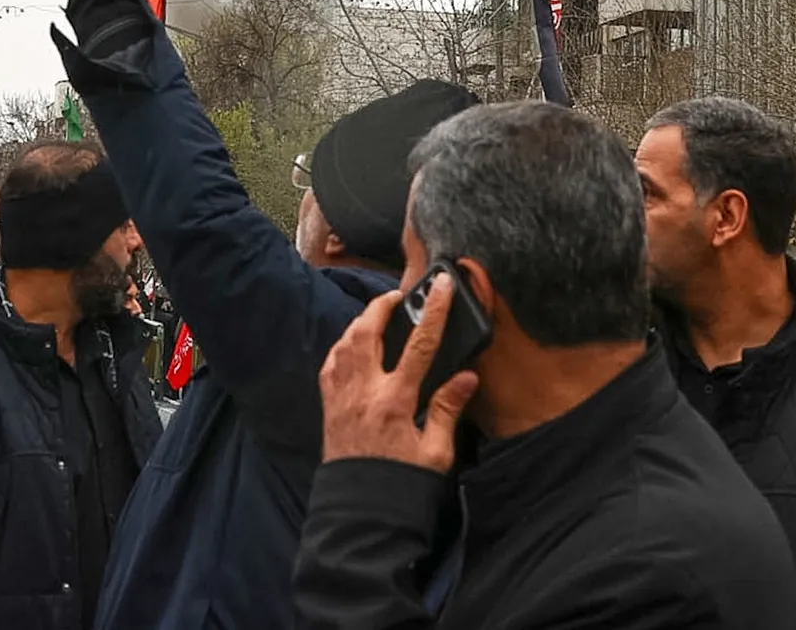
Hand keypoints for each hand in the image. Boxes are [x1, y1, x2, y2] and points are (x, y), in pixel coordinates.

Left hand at [320, 276, 478, 472]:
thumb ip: (448, 411)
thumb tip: (467, 377)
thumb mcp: (436, 453)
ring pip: (345, 343)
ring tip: (378, 314)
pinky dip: (343, 345)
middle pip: (368, 331)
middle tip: (400, 294)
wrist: (359, 510)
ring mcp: (341, 395)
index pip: (419, 345)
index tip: (443, 286)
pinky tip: (352, 344)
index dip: (433, 312)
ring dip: (361, 322)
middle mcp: (363, 390)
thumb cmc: (402, 483)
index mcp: (395, 400)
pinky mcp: (328, 404)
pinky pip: (331, 362)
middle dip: (383, 305)